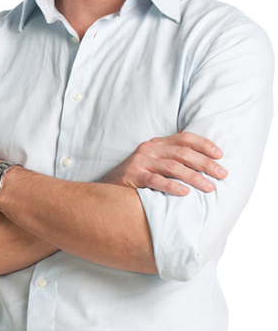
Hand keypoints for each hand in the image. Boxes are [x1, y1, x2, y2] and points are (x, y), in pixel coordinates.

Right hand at [101, 130, 226, 195]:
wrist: (108, 189)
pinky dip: (172, 186)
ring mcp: (140, 162)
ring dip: (194, 177)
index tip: (220, 155)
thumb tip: (201, 154)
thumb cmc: (138, 177)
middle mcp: (149, 149)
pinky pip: (155, 181)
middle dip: (205, 163)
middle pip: (182, 152)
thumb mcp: (155, 161)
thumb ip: (173, 155)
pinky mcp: (132, 176)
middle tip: (222, 174)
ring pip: (172, 167)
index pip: (184, 138)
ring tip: (209, 187)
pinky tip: (185, 193)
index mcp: (157, 143)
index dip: (204, 144)